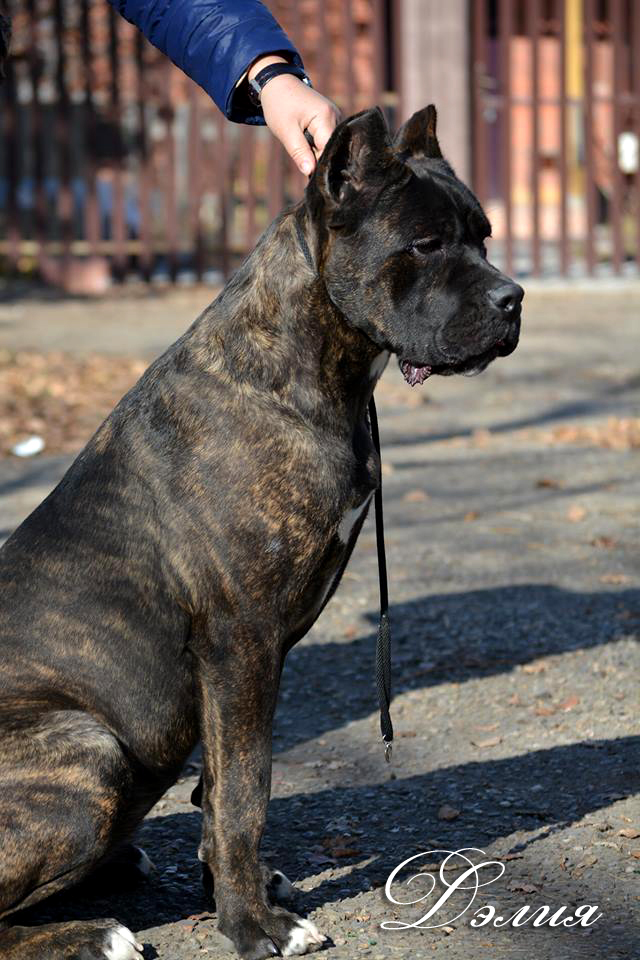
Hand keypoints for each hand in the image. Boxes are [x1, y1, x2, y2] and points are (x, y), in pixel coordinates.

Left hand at [249, 56, 340, 174]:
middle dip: (317, 159)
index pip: (328, 149)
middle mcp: (336, 116)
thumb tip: (310, 172)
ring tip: (302, 148)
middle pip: (331, 148)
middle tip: (302, 163)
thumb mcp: (286, 132)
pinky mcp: (331, 119)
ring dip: (316, 152)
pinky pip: (327, 139)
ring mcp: (335, 117)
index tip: (309, 175)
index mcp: (326, 116)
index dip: (319, 164)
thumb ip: (299, 152)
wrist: (278, 83)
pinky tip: (306, 143)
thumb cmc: (279, 105)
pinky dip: (316, 145)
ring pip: (329, 145)